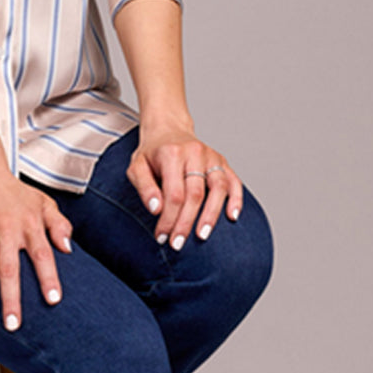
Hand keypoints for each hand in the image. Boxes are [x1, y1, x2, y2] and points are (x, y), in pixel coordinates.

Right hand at [0, 168, 72, 332]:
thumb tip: (68, 248)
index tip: (53, 300)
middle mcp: (6, 229)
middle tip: (13, 325)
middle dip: (10, 299)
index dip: (48, 277)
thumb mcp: (43, 203)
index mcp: (29, 224)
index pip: (42, 254)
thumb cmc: (15, 192)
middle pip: (9, 269)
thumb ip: (59, 225)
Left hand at [126, 125, 243, 248]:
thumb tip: (156, 209)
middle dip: (186, 222)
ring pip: (218, 188)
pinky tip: (232, 217)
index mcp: (172, 153)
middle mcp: (195, 152)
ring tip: (202, 235)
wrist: (167, 129)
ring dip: (211, 215)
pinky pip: (234, 181)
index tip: (162, 236)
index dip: (168, 218)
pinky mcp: (222, 161)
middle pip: (195, 193)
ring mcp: (211, 156)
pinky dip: (236, 199)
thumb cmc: (152, 153)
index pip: (173, 193)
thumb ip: (144, 187)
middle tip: (178, 243)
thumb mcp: (136, 166)